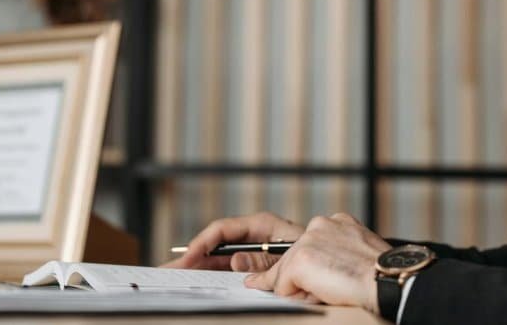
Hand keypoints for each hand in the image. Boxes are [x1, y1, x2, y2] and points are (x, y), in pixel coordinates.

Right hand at [161, 211, 304, 272]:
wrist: (336, 263)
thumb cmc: (318, 254)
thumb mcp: (292, 256)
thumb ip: (264, 260)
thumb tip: (235, 261)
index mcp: (263, 225)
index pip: (223, 230)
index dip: (203, 243)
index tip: (188, 258)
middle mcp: (255, 235)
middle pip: (217, 244)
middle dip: (193, 256)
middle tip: (170, 270)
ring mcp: (255, 250)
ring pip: (220, 257)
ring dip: (199, 267)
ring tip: (177, 277)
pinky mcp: (257, 263)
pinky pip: (231, 268)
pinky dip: (214, 274)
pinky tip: (200, 281)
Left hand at [243, 212, 390, 312]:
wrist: (388, 281)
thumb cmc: (382, 276)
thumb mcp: (358, 254)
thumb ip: (339, 254)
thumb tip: (322, 272)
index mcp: (338, 222)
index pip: (310, 248)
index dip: (315, 270)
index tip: (329, 277)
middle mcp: (320, 224)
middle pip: (294, 259)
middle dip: (307, 279)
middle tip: (335, 286)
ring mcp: (308, 240)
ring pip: (286, 273)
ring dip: (304, 288)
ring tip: (333, 289)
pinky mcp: (300, 259)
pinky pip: (282, 286)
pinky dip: (299, 297)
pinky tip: (324, 293)